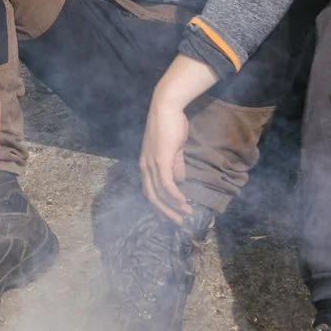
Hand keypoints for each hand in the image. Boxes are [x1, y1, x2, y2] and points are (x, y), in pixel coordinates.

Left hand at [138, 91, 192, 221]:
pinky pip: (166, 184)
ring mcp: (151, 164)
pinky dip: (174, 195)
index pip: (149, 191)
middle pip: (152, 197)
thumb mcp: (174, 150)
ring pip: (159, 193)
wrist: (166, 108)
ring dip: (173, 206)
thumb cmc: (171, 125)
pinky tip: (183, 202)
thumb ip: (176, 165)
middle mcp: (145, 167)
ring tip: (186, 214)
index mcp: (146, 165)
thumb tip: (180, 181)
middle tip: (179, 222)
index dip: (160, 205)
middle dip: (165, 212)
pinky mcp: (160, 160)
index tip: (171, 215)